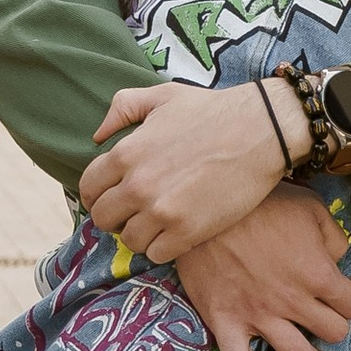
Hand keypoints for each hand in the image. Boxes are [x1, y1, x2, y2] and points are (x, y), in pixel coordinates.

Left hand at [80, 80, 302, 260]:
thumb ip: (122, 108)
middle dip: (114, 217)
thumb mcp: (162, 96)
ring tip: (156, 224)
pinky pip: (157, 254)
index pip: (89, 188)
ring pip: (129, 240)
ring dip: (140, 234)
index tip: (109, 198)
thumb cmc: (212, 111)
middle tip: (132, 213)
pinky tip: (174, 234)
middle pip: (103, 218)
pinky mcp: (188, 231)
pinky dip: (162, 248)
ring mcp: (162, 212)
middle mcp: (138, 186)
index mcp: (126, 154)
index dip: (95, 195)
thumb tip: (98, 136)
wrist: (261, 130)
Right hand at [180, 190, 350, 350]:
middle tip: (326, 323)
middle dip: (334, 328)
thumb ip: (334, 237)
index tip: (340, 296)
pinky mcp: (225, 322)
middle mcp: (292, 301)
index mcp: (318, 273)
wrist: (206, 204)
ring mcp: (258, 315)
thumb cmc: (260, 202)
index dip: (349, 300)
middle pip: (333, 333)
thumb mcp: (310, 207)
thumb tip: (338, 258)